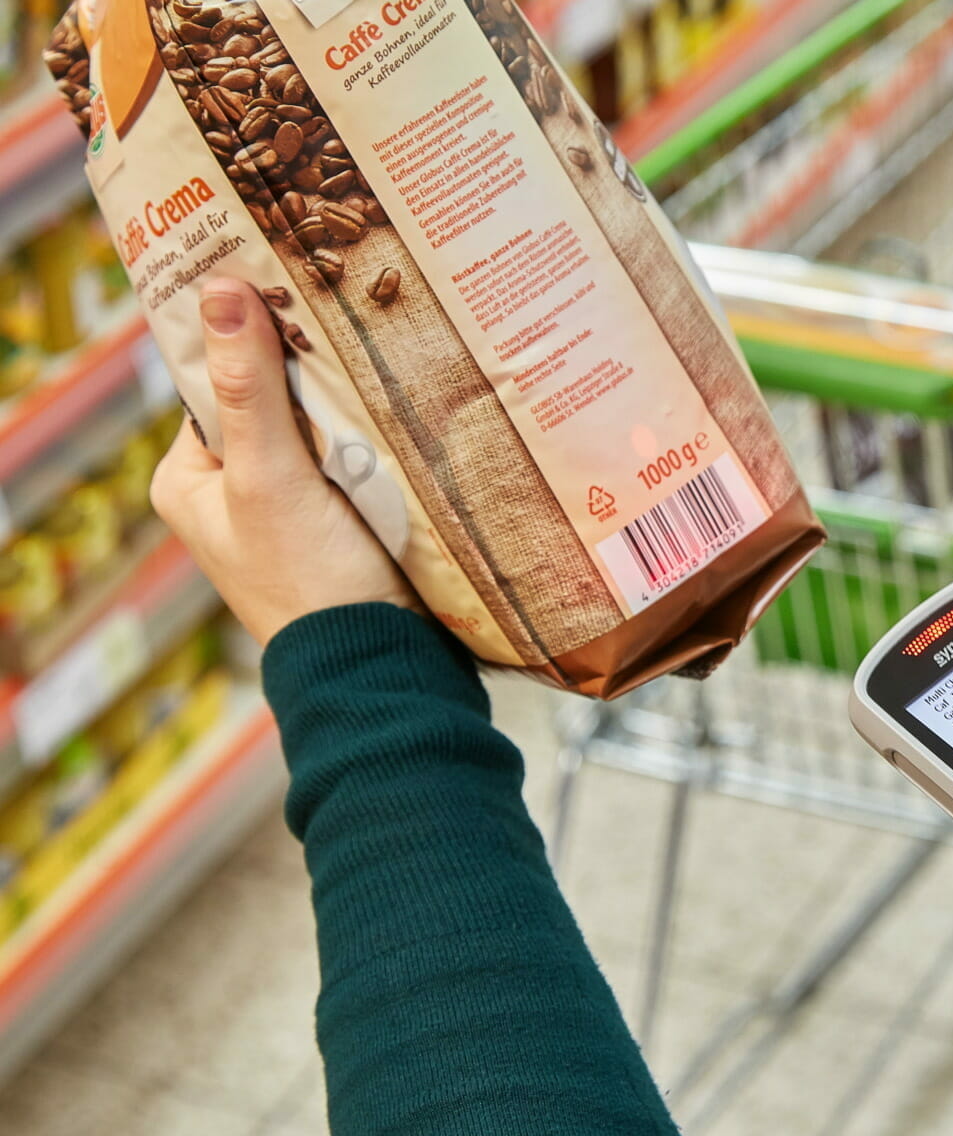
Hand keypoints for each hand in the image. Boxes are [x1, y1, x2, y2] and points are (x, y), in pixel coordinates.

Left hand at [151, 279, 417, 645]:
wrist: (378, 662)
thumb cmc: (309, 580)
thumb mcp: (270, 475)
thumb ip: (249, 388)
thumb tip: (219, 289)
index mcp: (188, 482)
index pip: (215, 382)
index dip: (250, 337)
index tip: (289, 288)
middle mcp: (232, 494)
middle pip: (269, 401)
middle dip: (307, 370)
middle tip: (346, 320)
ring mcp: (289, 510)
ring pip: (316, 428)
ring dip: (347, 404)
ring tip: (378, 361)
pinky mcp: (341, 523)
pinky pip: (353, 459)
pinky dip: (372, 438)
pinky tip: (397, 412)